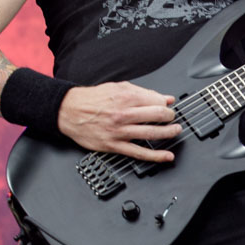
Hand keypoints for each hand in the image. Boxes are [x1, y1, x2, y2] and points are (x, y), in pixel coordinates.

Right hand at [58, 81, 181, 161]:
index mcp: (125, 97)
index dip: (165, 104)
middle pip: (157, 116)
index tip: (168, 106)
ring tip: (175, 131)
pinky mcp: (114, 145)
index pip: (156, 101)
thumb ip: (142, 92)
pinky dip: (155, 155)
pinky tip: (166, 156)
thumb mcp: (117, 88)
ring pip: (151, 133)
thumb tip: (164, 98)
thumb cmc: (92, 99)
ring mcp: (119, 131)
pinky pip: (138, 152)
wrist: (69, 111)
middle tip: (172, 118)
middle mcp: (123, 114)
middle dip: (169, 117)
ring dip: (168, 133)